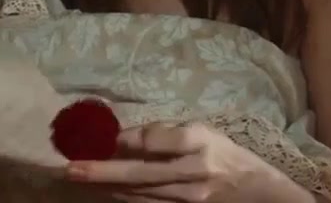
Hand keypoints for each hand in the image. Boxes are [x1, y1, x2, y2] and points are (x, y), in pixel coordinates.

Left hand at [66, 122, 308, 202]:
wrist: (260, 195)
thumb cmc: (230, 156)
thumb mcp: (205, 133)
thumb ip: (167, 134)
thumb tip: (124, 136)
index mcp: (201, 141)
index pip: (157, 140)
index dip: (128, 139)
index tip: (103, 136)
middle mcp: (195, 171)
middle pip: (141, 172)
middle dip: (103, 171)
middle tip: (71, 168)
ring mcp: (189, 198)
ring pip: (140, 193)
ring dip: (107, 186)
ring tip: (79, 177)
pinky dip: (126, 199)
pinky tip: (107, 192)